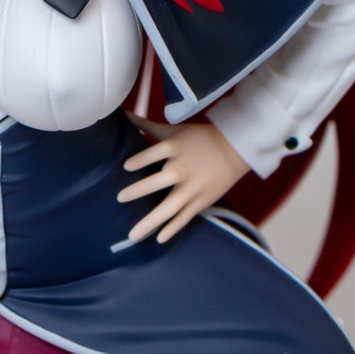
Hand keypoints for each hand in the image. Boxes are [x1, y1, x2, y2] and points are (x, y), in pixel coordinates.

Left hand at [118, 122, 248, 243]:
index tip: (126, 167)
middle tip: (119, 198)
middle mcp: (182, 168)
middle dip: (138, 191)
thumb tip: (123, 114)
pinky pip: (184, 217)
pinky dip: (172, 229)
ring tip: (132, 235)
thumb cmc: (199, 138)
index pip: (153, 154)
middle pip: (158, 182)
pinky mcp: (201, 201)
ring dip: (150, 222)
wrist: (235, 149)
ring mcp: (192, 188)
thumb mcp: (173, 130)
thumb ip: (146, 125)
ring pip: (169, 208)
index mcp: (175, 148)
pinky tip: (158, 239)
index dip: (139, 161)